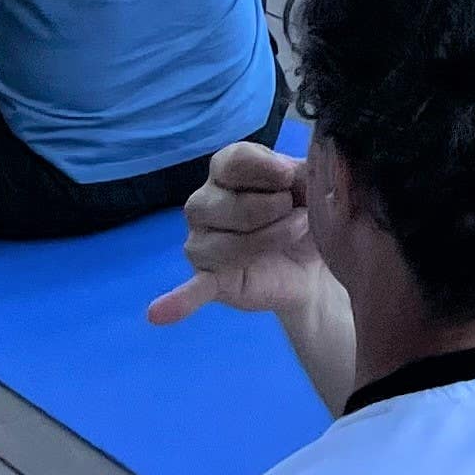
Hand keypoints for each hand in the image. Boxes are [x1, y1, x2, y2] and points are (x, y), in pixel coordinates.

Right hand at [147, 141, 317, 327]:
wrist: (315, 263)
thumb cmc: (305, 209)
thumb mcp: (310, 183)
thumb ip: (302, 171)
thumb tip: (290, 172)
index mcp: (227, 170)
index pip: (231, 161)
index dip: (263, 168)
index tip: (289, 178)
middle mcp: (205, 203)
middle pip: (226, 202)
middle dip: (271, 208)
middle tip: (298, 213)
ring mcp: (202, 242)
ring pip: (222, 242)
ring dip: (267, 239)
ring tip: (292, 234)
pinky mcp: (211, 279)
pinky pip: (192, 288)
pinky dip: (179, 300)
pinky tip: (159, 313)